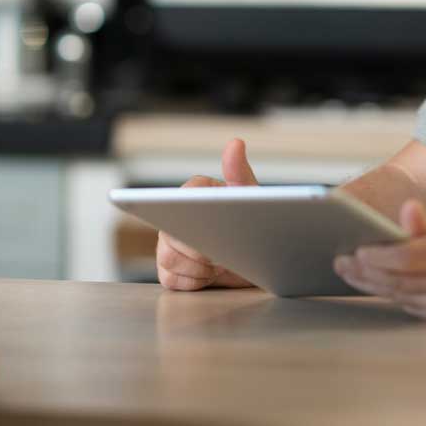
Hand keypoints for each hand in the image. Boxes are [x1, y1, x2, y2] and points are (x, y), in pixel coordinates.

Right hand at [156, 138, 257, 290]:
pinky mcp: (170, 270)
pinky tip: (211, 276)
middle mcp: (177, 216)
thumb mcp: (252, 198)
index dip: (196, 213)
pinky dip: (193, 281)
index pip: (185, 194)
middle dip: (197, 247)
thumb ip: (241, 174)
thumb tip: (236, 143)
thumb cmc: (253, 222)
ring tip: (221, 263)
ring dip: (198, 266)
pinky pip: (170, 279)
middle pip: (169, 230)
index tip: (210, 226)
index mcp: (196, 192)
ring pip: (168, 257)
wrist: (256, 259)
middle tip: (220, 252)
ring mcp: (170, 243)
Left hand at [333, 201, 425, 320]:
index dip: (376, 256)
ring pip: (398, 296)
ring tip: (349, 270)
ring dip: (370, 284)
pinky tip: (373, 282)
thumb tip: (404, 212)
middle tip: (341, 261)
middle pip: (396, 280)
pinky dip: (389, 293)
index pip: (405, 257)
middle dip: (364, 271)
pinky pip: (409, 306)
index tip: (355, 249)